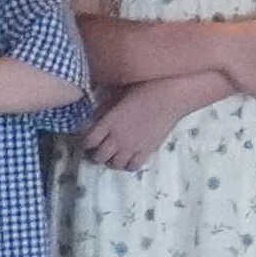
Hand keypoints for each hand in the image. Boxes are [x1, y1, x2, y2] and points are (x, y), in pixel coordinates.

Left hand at [80, 77, 217, 168]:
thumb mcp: (118, 96)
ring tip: (114, 155)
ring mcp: (131, 146)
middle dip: (96, 155)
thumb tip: (95, 118)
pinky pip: (132, 166)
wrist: (169, 96)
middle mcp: (117, 137)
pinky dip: (128, 165)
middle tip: (100, 150)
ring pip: (114, 164)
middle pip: (98, 156)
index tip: (88, 142)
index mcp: (108, 122)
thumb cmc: (144, 90)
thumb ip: (104, 109)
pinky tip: (129, 157)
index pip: (88, 141)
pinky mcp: (146, 150)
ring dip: (112, 161)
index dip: (85, 144)